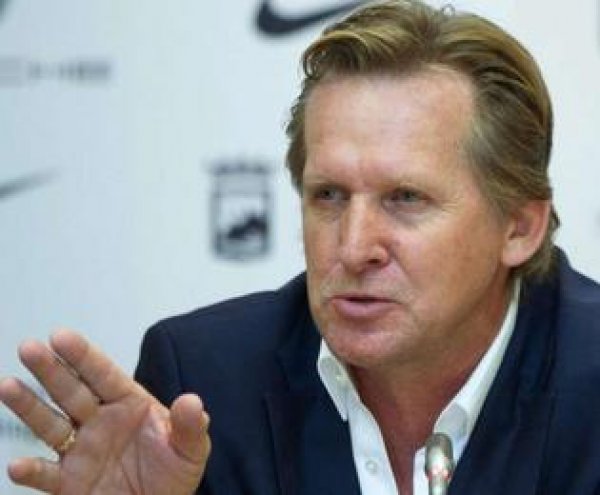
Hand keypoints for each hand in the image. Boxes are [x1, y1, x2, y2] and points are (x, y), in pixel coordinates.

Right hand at [0, 329, 210, 493]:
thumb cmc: (173, 475)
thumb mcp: (191, 449)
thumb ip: (190, 425)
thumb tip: (192, 401)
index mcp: (129, 404)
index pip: (104, 374)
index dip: (83, 355)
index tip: (61, 335)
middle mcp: (100, 421)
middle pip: (72, 391)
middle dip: (51, 370)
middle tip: (29, 348)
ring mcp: (82, 450)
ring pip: (51, 424)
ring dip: (29, 407)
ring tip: (8, 385)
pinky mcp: (69, 483)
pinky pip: (47, 475)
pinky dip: (32, 471)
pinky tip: (17, 465)